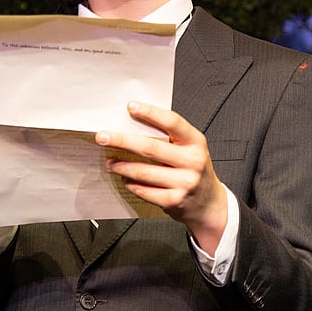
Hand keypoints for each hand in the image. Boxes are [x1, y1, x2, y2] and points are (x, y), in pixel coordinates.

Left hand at [95, 101, 227, 254]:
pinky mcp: (174, 201)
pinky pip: (145, 191)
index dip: (151, 113)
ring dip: (122, 166)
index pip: (172, 122)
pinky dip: (131, 183)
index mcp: (196, 142)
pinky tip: (124, 178)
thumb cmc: (193, 169)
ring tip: (110, 162)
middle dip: (122, 141)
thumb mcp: (189, 148)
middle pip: (151, 147)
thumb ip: (169, 136)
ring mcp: (184, 182)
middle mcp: (193, 161)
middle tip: (102, 137)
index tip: (130, 106)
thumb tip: (133, 123)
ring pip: (144, 172)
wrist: (209, 203)